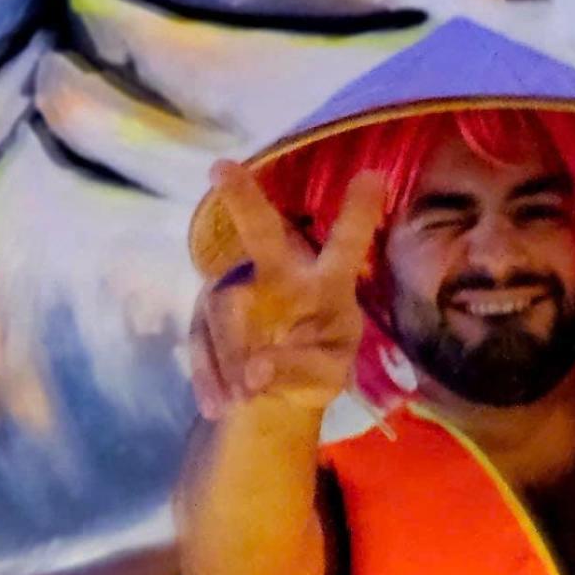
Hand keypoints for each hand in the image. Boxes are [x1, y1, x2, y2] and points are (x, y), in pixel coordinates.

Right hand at [189, 162, 385, 418]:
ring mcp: (238, 289)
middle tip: (222, 168)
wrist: (269, 392)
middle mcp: (281, 273)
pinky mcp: (205, 314)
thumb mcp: (325, 378)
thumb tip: (256, 370)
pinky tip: (220, 405)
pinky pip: (199, 338)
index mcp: (328, 284)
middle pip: (262, 234)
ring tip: (247, 398)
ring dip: (230, 356)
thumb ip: (301, 371)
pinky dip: (209, 375)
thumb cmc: (314, 368)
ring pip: (224, 309)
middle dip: (245, 200)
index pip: (346, 245)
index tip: (375, 177)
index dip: (358, 213)